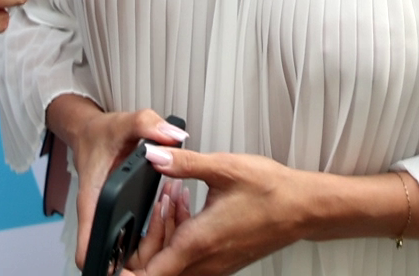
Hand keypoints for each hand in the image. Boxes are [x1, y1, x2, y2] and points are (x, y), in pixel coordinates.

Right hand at [50, 101, 189, 261]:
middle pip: (109, 254)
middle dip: (135, 256)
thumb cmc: (101, 133)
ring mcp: (106, 215)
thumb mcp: (125, 123)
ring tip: (169, 221)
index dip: (102, 261)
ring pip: (122, 247)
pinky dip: (151, 230)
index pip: (88, 244)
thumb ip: (149, 125)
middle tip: (161, 238)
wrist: (91, 132)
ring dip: (147, 243)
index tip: (124, 266)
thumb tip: (173, 136)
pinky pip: (129, 234)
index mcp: (94, 198)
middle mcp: (98, 212)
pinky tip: (168, 215)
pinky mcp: (115, 214)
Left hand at [124, 149, 308, 275]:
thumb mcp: (223, 168)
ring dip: (164, 234)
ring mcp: (215, 265)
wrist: (304, 207)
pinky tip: (187, 206)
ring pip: (174, 263)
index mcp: (199, 242)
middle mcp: (205, 261)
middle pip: (157, 268)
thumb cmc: (271, 192)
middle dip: (145, 238)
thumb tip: (153, 155)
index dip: (127, 271)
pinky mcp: (222, 261)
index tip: (114, 262)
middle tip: (153, 205)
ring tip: (173, 197)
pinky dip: (180, 235)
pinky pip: (190, 259)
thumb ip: (183, 163)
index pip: (150, 273)